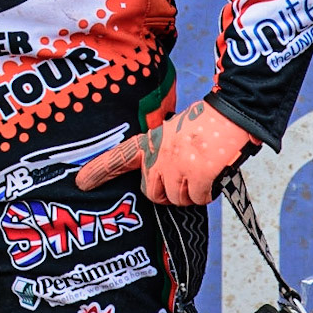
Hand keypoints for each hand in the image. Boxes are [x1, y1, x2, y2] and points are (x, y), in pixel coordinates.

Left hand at [74, 100, 258, 206]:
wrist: (232, 112)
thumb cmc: (206, 123)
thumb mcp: (174, 130)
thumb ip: (162, 150)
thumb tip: (163, 177)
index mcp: (152, 140)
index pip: (119, 157)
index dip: (99, 170)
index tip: (81, 182)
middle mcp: (159, 154)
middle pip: (152, 193)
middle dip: (167, 194)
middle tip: (183, 180)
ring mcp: (177, 165)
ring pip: (176, 199)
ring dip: (190, 194)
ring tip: (202, 171)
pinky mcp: (198, 175)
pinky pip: (199, 199)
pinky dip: (208, 193)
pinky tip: (214, 175)